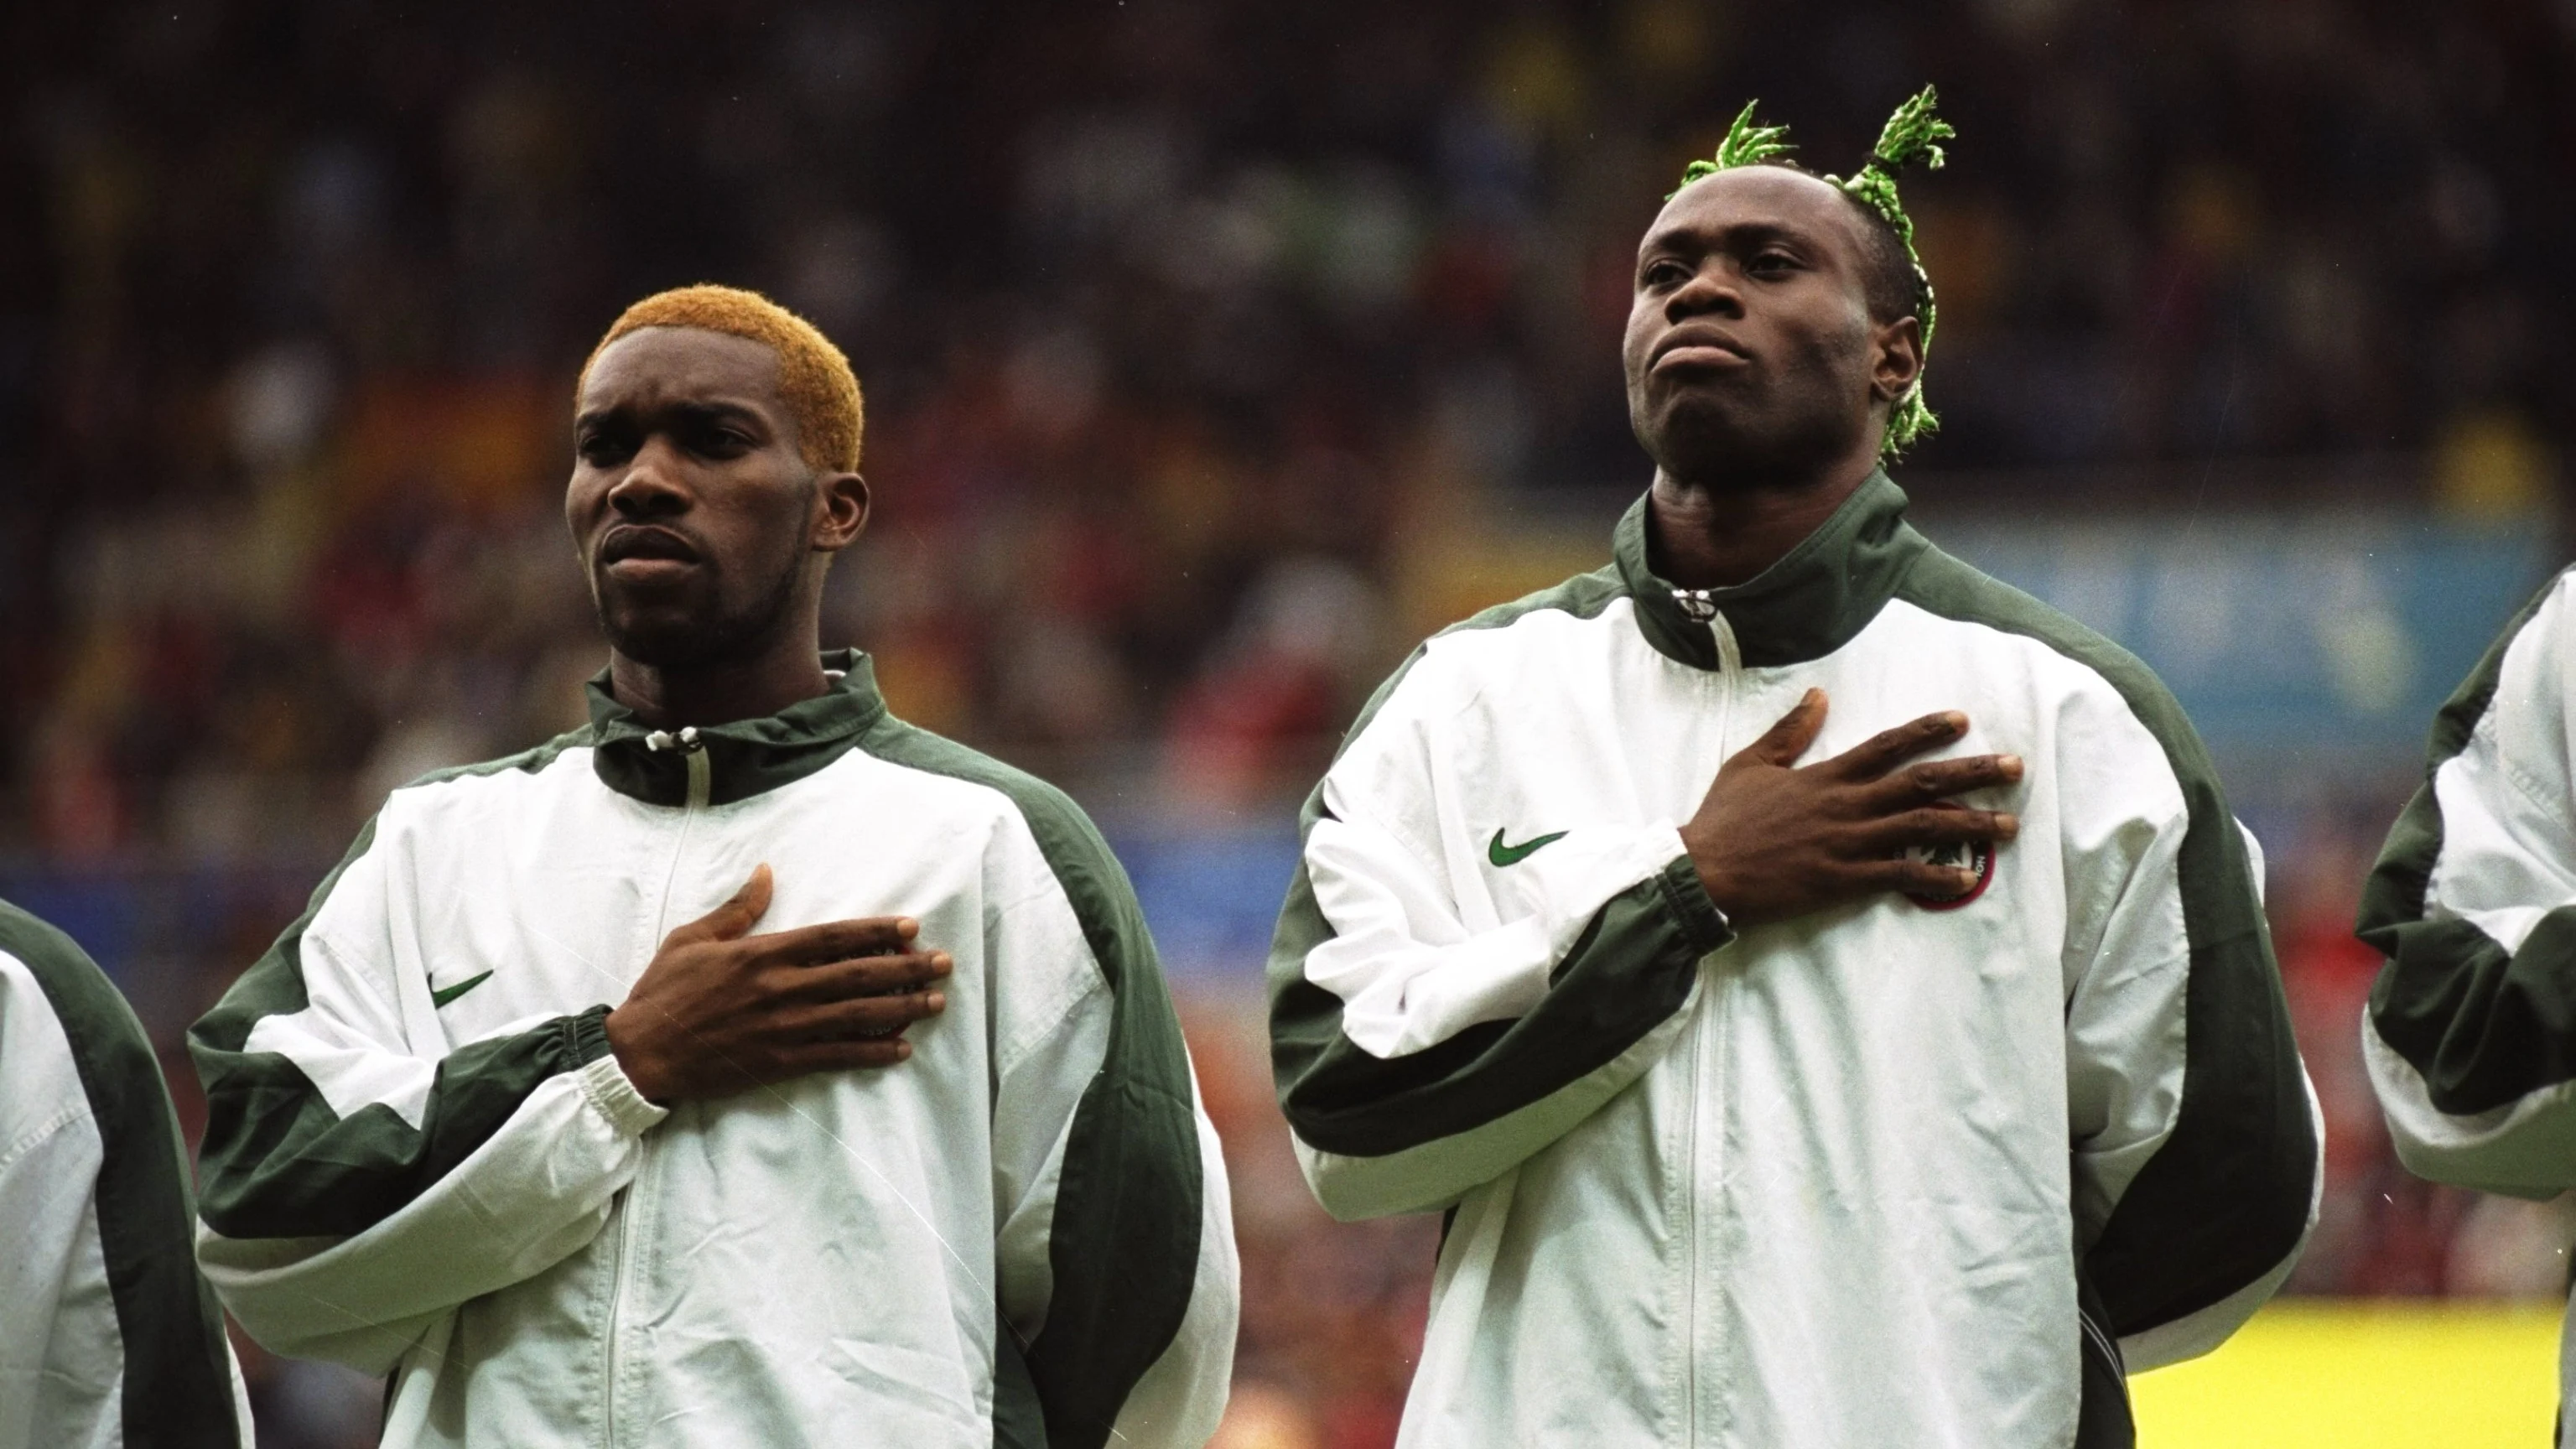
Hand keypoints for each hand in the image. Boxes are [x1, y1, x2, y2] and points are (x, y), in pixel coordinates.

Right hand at [604, 865, 950, 1102]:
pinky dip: (872, 1052)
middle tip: (943, 963)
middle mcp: (781, 988)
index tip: (910, 928)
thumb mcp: (693, 938)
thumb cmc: (663, 992)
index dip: (876, 932)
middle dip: (905, 968)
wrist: (640, 1053)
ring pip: (856, 1016)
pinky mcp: (780, 1062)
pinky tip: (901, 1048)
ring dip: (901, 1009)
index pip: (832, 937)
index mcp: (762, 953)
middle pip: (857, 975)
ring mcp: (784, 1028)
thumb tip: (766, 872)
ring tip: (935, 1003)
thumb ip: (737, 909)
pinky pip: (837, 1056)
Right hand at [1680, 689, 2022, 929]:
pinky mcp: (1845, 880)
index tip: (1963, 720)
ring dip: (1971, 825)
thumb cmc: (1724, 819)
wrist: (1705, 872)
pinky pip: (1902, 876)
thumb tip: (1819, 695)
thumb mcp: (1751, 763)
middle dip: (1974, 774)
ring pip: (1923, 828)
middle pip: (1922, 783)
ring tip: (2009, 826)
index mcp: (1826, 775)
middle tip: (2015, 768)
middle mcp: (1847, 805)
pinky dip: (1938, 876)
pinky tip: (1968, 877)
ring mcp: (1850, 844)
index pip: (1887, 746)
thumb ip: (1789, 731)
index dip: (1927, 731)